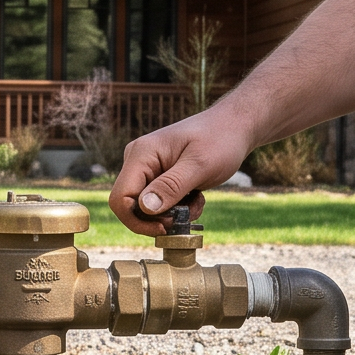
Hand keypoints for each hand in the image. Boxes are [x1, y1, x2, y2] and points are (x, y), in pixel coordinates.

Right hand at [108, 107, 254, 235]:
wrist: (234, 127)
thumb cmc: (220, 139)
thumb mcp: (200, 165)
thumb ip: (171, 186)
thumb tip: (144, 208)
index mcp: (141, 154)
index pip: (120, 198)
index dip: (138, 220)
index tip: (166, 227)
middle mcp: (138, 161)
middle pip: (132, 207)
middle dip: (160, 218)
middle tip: (190, 211)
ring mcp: (147, 169)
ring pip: (148, 209)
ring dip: (173, 214)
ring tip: (197, 200)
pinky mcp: (158, 177)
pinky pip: (159, 204)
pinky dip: (178, 208)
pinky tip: (196, 196)